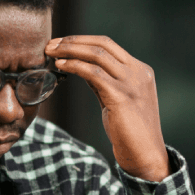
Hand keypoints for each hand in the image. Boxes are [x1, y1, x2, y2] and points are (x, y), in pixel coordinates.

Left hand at [45, 36, 170, 181]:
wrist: (144, 154)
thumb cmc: (129, 131)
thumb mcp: (117, 99)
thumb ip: (103, 82)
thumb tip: (80, 66)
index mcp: (140, 70)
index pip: (108, 45)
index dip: (82, 40)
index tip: (60, 43)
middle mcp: (138, 72)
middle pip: (102, 44)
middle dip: (73, 41)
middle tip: (50, 45)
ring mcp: (131, 83)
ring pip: (97, 55)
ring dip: (70, 51)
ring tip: (50, 53)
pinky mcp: (121, 96)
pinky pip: (93, 73)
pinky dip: (74, 66)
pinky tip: (61, 67)